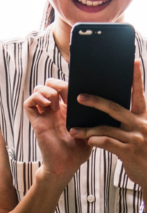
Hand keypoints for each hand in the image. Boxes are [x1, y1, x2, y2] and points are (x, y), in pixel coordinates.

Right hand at [24, 78, 91, 179]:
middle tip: (65, 94)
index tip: (77, 84)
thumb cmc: (79, 149)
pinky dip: (36, 99)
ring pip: (37, 90)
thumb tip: (99, 98)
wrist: (67, 165)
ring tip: (56, 103)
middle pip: (48, 84)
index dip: (67, 81)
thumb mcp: (92, 127)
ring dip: (47, 92)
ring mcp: (44, 115)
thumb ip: (92, 113)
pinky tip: (48, 105)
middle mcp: (54, 109)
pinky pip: (28, 104)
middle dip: (56, 84)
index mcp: (68, 108)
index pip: (63, 86)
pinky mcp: (36, 122)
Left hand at [69, 60, 146, 188]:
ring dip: (87, 129)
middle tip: (78, 96)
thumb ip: (128, 121)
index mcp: (144, 116)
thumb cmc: (142, 151)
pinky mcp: (128, 151)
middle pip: (115, 108)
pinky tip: (87, 141)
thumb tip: (106, 107)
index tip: (134, 61)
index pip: (139, 94)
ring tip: (73, 130)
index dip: (136, 78)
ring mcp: (136, 138)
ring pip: (106, 128)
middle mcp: (141, 124)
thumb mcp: (140, 133)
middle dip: (95, 101)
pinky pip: (107, 143)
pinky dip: (95, 140)